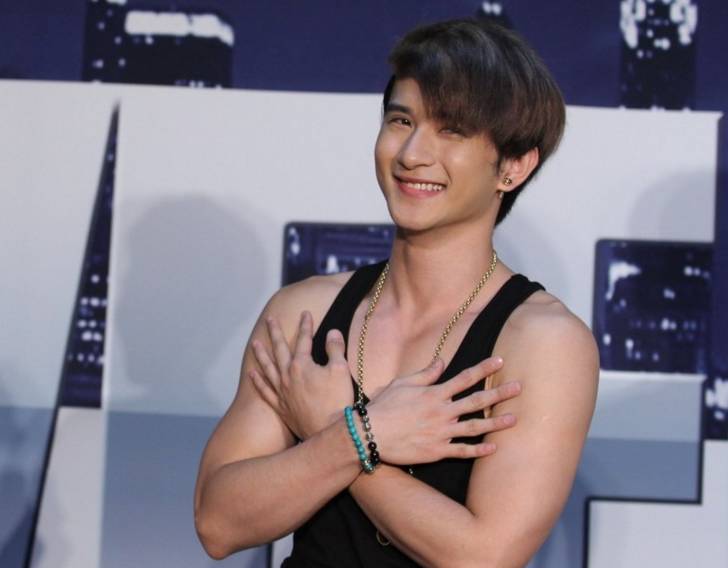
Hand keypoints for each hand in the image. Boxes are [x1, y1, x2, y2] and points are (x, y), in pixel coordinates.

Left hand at [249, 312, 352, 439]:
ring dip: (261, 354)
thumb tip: (332, 331)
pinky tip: (253, 374)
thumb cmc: (337, 400)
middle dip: (275, 333)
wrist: (329, 431)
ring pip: (267, 368)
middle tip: (270, 320)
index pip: (303, 339)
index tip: (305, 313)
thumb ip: (335, 348)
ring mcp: (282, 392)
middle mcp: (287, 376)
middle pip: (279, 349)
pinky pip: (265, 391)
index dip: (305, 325)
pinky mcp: (281, 407)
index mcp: (301, 365)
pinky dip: (258, 382)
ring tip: (254, 343)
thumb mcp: (341, 370)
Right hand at [365, 357, 520, 464]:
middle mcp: (442, 411)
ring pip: (475, 426)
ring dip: (496, 423)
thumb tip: (442, 360)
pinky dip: (479, 450)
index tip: (501, 361)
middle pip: (476, 401)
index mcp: (434, 393)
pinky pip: (463, 451)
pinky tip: (494, 448)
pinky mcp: (437, 451)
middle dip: (499, 393)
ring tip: (515, 419)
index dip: (484, 369)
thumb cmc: (384, 406)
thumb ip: (426, 374)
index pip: (465, 377)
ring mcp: (441, 432)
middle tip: (520, 388)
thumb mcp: (403, 383)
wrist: (370, 433)